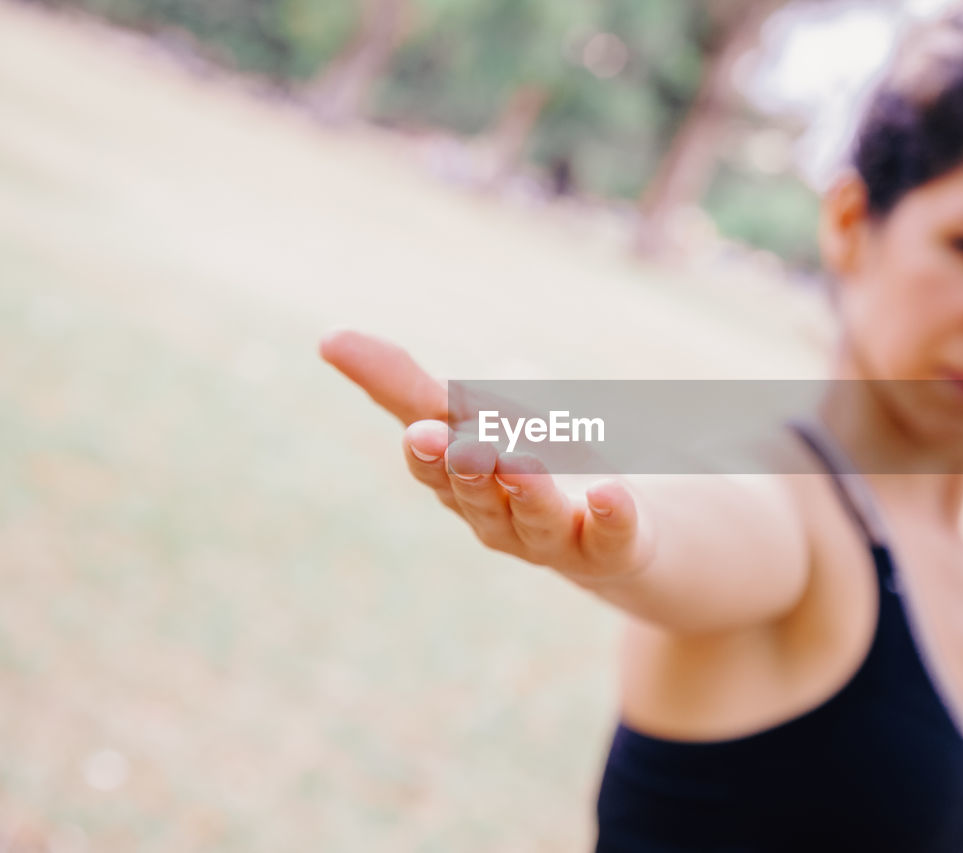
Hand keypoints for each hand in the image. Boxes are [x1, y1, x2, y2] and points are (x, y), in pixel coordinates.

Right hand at [318, 329, 655, 581]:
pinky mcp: (611, 545)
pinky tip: (610, 492)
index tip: (420, 429)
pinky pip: (610, 533)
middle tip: (463, 444)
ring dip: (528, 488)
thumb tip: (327, 340)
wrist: (614, 528)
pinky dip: (609, 513)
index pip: (434, 462)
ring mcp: (554, 535)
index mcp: (459, 480)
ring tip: (525, 460)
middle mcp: (498, 515)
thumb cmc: (527, 460)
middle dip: (469, 469)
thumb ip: (412, 384)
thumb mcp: (475, 411)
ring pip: (536, 515)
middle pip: (478, 493)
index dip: (426, 449)